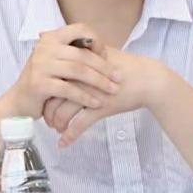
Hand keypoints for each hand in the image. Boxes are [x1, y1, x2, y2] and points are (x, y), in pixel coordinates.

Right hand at [1, 24, 120, 118]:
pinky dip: (85, 97)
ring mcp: (41, 65)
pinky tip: (96, 104)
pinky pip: (69, 89)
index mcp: (51, 38)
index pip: (80, 29)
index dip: (96, 40)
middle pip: (83, 54)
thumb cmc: (45, 81)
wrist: (20, 101)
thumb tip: (107, 51)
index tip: (106, 55)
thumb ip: (75, 53)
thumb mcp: (58, 62)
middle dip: (104, 67)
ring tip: (113, 90)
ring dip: (99, 82)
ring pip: (78, 71)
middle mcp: (45, 48)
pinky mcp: (39, 84)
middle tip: (119, 78)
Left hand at [48, 47, 170, 146]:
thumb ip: (83, 52)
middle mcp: (80, 78)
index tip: (45, 102)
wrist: (147, 79)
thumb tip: (66, 48)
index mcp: (78, 64)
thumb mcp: (102, 53)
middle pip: (53, 97)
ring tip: (57, 129)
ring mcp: (90, 93)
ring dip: (57, 124)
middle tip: (48, 119)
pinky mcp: (100, 108)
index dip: (46, 94)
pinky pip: (79, 125)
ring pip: (63, 113)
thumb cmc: (125, 67)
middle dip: (47, 112)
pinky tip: (63, 144)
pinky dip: (69, 136)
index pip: (53, 80)